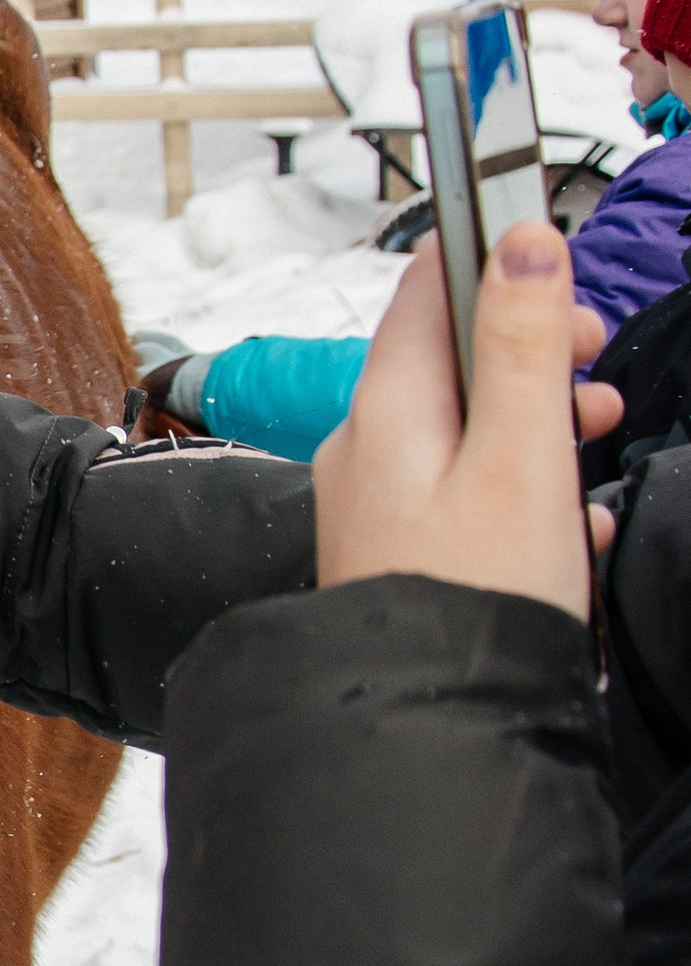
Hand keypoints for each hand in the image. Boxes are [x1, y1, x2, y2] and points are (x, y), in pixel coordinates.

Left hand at [314, 226, 619, 620]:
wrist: (432, 725)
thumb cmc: (471, 598)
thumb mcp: (518, 455)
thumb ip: (520, 346)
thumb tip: (522, 241)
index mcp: (387, 408)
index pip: (428, 286)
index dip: (498, 259)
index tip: (562, 264)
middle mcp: (368, 447)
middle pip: (453, 356)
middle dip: (533, 348)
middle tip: (595, 364)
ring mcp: (381, 503)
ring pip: (467, 426)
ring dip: (538, 417)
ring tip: (597, 432)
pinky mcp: (404, 552)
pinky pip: (468, 491)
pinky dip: (525, 484)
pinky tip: (572, 518)